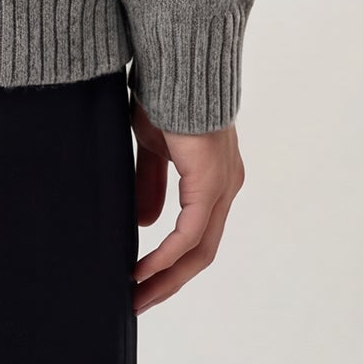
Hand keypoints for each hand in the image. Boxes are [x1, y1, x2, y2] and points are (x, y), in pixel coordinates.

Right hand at [130, 95, 244, 311]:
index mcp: (214, 177)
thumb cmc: (165, 93)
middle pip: (203, 251)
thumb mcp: (153, 145)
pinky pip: (191, 232)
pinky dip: (167, 255)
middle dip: (169, 281)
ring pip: (200, 249)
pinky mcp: (209, 181)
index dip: (171, 261)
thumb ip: (151, 182)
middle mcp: (226, 185)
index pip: (198, 233)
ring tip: (136, 294)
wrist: (176, 60)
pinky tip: (143, 268)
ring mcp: (222, 185)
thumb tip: (147, 222)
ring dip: (167, 276)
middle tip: (138, 302)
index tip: (141, 280)